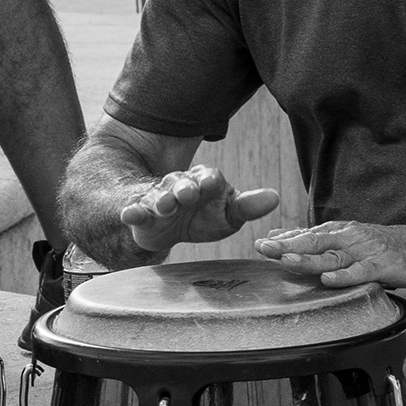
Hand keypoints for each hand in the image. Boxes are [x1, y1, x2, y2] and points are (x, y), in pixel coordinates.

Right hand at [117, 166, 276, 257]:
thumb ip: (247, 207)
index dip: (209, 180)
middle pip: (182, 183)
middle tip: (188, 194)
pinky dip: (132, 212)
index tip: (211, 183)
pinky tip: (130, 214)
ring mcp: (159, 199)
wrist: (169, 229)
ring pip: (159, 196)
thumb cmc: (204, 217)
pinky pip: (135, 210)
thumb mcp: (229, 215)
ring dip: (161, 200)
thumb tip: (275, 197)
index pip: (208, 176)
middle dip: (185, 188)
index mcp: (205, 181)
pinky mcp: (141, 214)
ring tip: (164, 206)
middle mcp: (180, 186)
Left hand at [251, 216, 405, 288]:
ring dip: (309, 259)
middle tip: (263, 248)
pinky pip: (362, 271)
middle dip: (288, 246)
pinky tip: (329, 280)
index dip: (284, 239)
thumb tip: (281, 237)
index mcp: (340, 233)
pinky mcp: (384, 265)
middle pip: (314, 242)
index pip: (307, 234)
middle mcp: (350, 238)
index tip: (258, 243)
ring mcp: (366, 251)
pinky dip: (345, 276)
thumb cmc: (385, 246)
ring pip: (333, 256)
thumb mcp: (349, 240)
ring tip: (287, 261)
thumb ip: (317, 241)